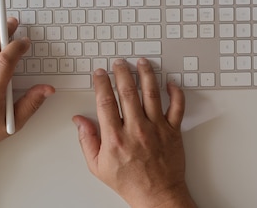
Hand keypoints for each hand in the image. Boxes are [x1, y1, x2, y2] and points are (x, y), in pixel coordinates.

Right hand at [72, 58, 195, 207]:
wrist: (156, 195)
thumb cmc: (129, 182)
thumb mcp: (97, 166)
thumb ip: (87, 140)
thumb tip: (79, 121)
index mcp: (115, 137)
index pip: (105, 100)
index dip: (101, 82)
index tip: (99, 73)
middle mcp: (136, 129)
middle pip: (128, 91)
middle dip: (121, 72)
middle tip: (118, 63)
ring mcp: (157, 128)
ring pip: (151, 93)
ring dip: (145, 74)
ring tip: (141, 62)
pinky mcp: (173, 131)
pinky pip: (177, 106)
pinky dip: (175, 92)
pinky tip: (169, 82)